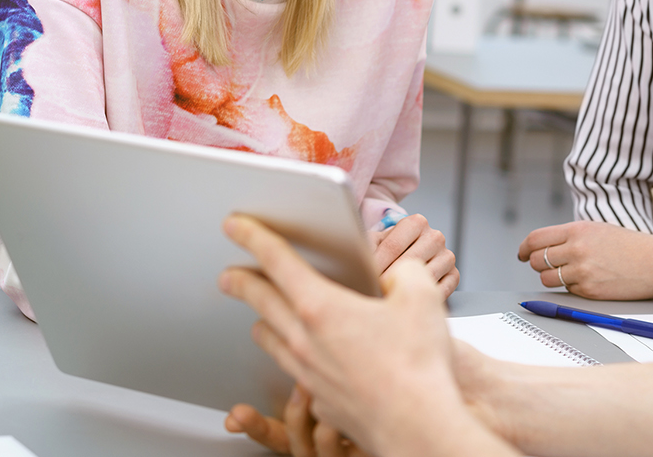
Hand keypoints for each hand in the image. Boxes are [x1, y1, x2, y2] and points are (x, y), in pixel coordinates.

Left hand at [219, 214, 495, 456]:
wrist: (417, 427)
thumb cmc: (417, 369)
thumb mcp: (422, 296)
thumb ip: (405, 272)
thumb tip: (399, 274)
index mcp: (322, 306)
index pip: (276, 260)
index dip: (252, 236)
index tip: (236, 226)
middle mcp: (305, 339)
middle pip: (259, 300)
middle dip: (241, 281)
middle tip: (231, 273)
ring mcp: (307, 373)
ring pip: (270, 338)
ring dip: (263, 319)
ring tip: (264, 313)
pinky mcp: (318, 400)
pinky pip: (292, 370)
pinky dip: (291, 355)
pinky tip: (304, 356)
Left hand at [369, 213, 458, 299]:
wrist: (404, 256)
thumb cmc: (386, 250)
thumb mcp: (374, 242)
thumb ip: (366, 246)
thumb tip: (359, 261)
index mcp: (417, 222)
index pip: (393, 246)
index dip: (376, 266)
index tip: (364, 279)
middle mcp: (435, 237)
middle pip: (410, 262)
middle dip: (389, 279)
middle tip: (373, 292)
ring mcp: (447, 256)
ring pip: (427, 277)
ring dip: (406, 290)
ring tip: (388, 298)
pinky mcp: (453, 275)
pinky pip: (442, 290)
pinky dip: (425, 298)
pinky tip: (409, 302)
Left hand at [516, 221, 652, 299]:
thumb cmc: (629, 246)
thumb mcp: (598, 230)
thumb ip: (570, 236)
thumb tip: (542, 247)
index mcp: (577, 230)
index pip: (536, 239)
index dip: (524, 248)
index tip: (521, 254)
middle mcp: (576, 249)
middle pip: (536, 260)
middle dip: (536, 264)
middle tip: (544, 265)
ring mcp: (582, 271)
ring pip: (546, 278)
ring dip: (551, 278)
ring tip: (567, 273)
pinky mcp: (589, 290)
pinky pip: (566, 290)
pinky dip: (571, 287)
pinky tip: (588, 280)